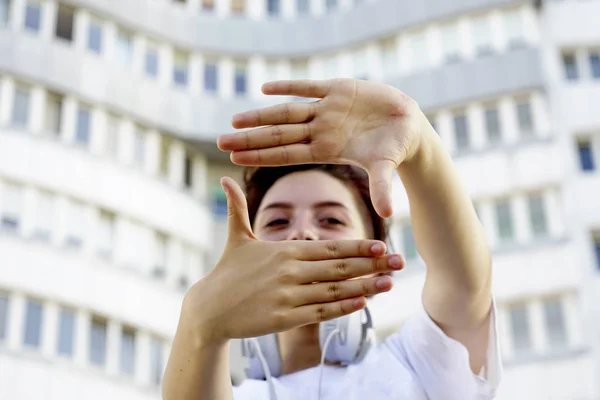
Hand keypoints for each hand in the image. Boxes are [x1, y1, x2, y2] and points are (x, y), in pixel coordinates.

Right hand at [184, 177, 404, 344]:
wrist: (209, 309)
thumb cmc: (227, 271)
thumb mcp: (236, 237)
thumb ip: (238, 208)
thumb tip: (224, 179)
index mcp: (284, 250)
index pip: (328, 247)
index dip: (357, 246)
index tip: (381, 245)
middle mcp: (289, 271)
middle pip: (339, 268)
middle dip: (371, 265)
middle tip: (398, 262)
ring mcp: (287, 296)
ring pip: (334, 291)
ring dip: (365, 287)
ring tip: (389, 284)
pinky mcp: (284, 318)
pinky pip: (319, 312)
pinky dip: (343, 308)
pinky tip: (362, 304)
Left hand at [217, 79, 431, 217]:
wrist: (405, 123)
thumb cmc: (393, 148)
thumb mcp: (385, 167)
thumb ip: (381, 187)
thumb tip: (387, 213)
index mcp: (326, 150)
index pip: (286, 155)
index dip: (261, 156)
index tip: (235, 159)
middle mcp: (321, 130)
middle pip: (278, 135)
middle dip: (251, 138)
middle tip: (220, 141)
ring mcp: (327, 109)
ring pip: (286, 111)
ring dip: (261, 115)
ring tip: (234, 120)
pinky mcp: (338, 89)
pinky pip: (308, 86)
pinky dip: (289, 85)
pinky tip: (265, 88)